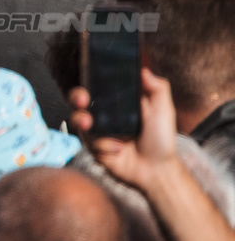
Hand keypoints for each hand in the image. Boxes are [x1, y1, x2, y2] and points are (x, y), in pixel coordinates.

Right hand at [69, 68, 181, 192]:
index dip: (90, 82)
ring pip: (79, 121)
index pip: (100, 89)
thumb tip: (144, 70)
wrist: (157, 170)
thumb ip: (158, 88)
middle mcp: (106, 117)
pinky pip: (90, 142)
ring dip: (83, 121)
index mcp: (120, 105)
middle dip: (76, 98)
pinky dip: (104, 146)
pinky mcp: (95, 149)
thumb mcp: (164, 110)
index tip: (88, 79)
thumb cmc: (162, 140)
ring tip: (90, 125)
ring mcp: (99, 133)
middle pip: (81, 102)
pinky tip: (119, 150)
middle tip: (82, 100)